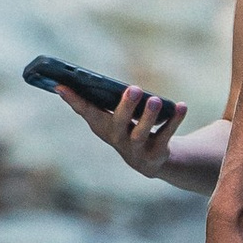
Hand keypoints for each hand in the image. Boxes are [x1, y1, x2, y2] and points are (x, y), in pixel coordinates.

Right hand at [57, 77, 186, 177]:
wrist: (149, 161)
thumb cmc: (126, 128)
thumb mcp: (110, 116)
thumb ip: (94, 102)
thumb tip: (68, 82)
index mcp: (101, 126)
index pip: (86, 111)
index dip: (73, 100)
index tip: (61, 84)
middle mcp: (117, 139)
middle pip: (119, 123)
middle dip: (126, 106)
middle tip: (134, 88)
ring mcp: (136, 149)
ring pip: (142, 133)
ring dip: (149, 116)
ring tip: (155, 99)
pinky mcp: (156, 154)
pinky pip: (167, 135)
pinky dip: (175, 120)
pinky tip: (181, 106)